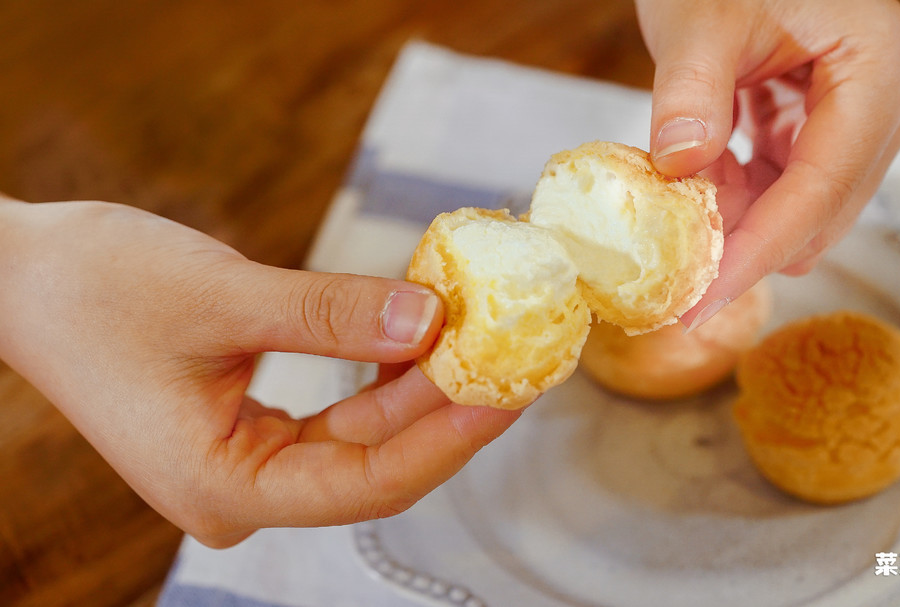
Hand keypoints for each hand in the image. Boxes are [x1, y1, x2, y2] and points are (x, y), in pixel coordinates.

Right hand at [0, 198, 518, 547]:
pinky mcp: (250, 431)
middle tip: (516, 355)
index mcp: (223, 487)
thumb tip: (431, 319)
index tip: (510, 392)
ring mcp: (246, 464)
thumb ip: (331, 314)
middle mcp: (240, 493)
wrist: (20, 278)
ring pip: (362, 436)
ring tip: (484, 336)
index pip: (370, 482)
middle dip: (446, 408)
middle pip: (375, 462)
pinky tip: (424, 333)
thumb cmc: (93, 288)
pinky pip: (336, 413)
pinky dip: (381, 374)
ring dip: (420, 388)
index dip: (449, 439)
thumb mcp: (222, 296)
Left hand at [635, 0, 899, 327]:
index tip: (702, 303)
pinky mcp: (844, 126)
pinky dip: (742, 193)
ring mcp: (874, 118)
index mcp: (881, 70)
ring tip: (679, 202)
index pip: (819, 189)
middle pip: (820, 210)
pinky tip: (701, 179)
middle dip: (745, 243)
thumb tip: (679, 168)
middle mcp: (895, 100)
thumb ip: (690, 91)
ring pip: (804, 206)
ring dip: (739, 217)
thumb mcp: (702, 18)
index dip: (756, 252)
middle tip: (671, 272)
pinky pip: (793, 185)